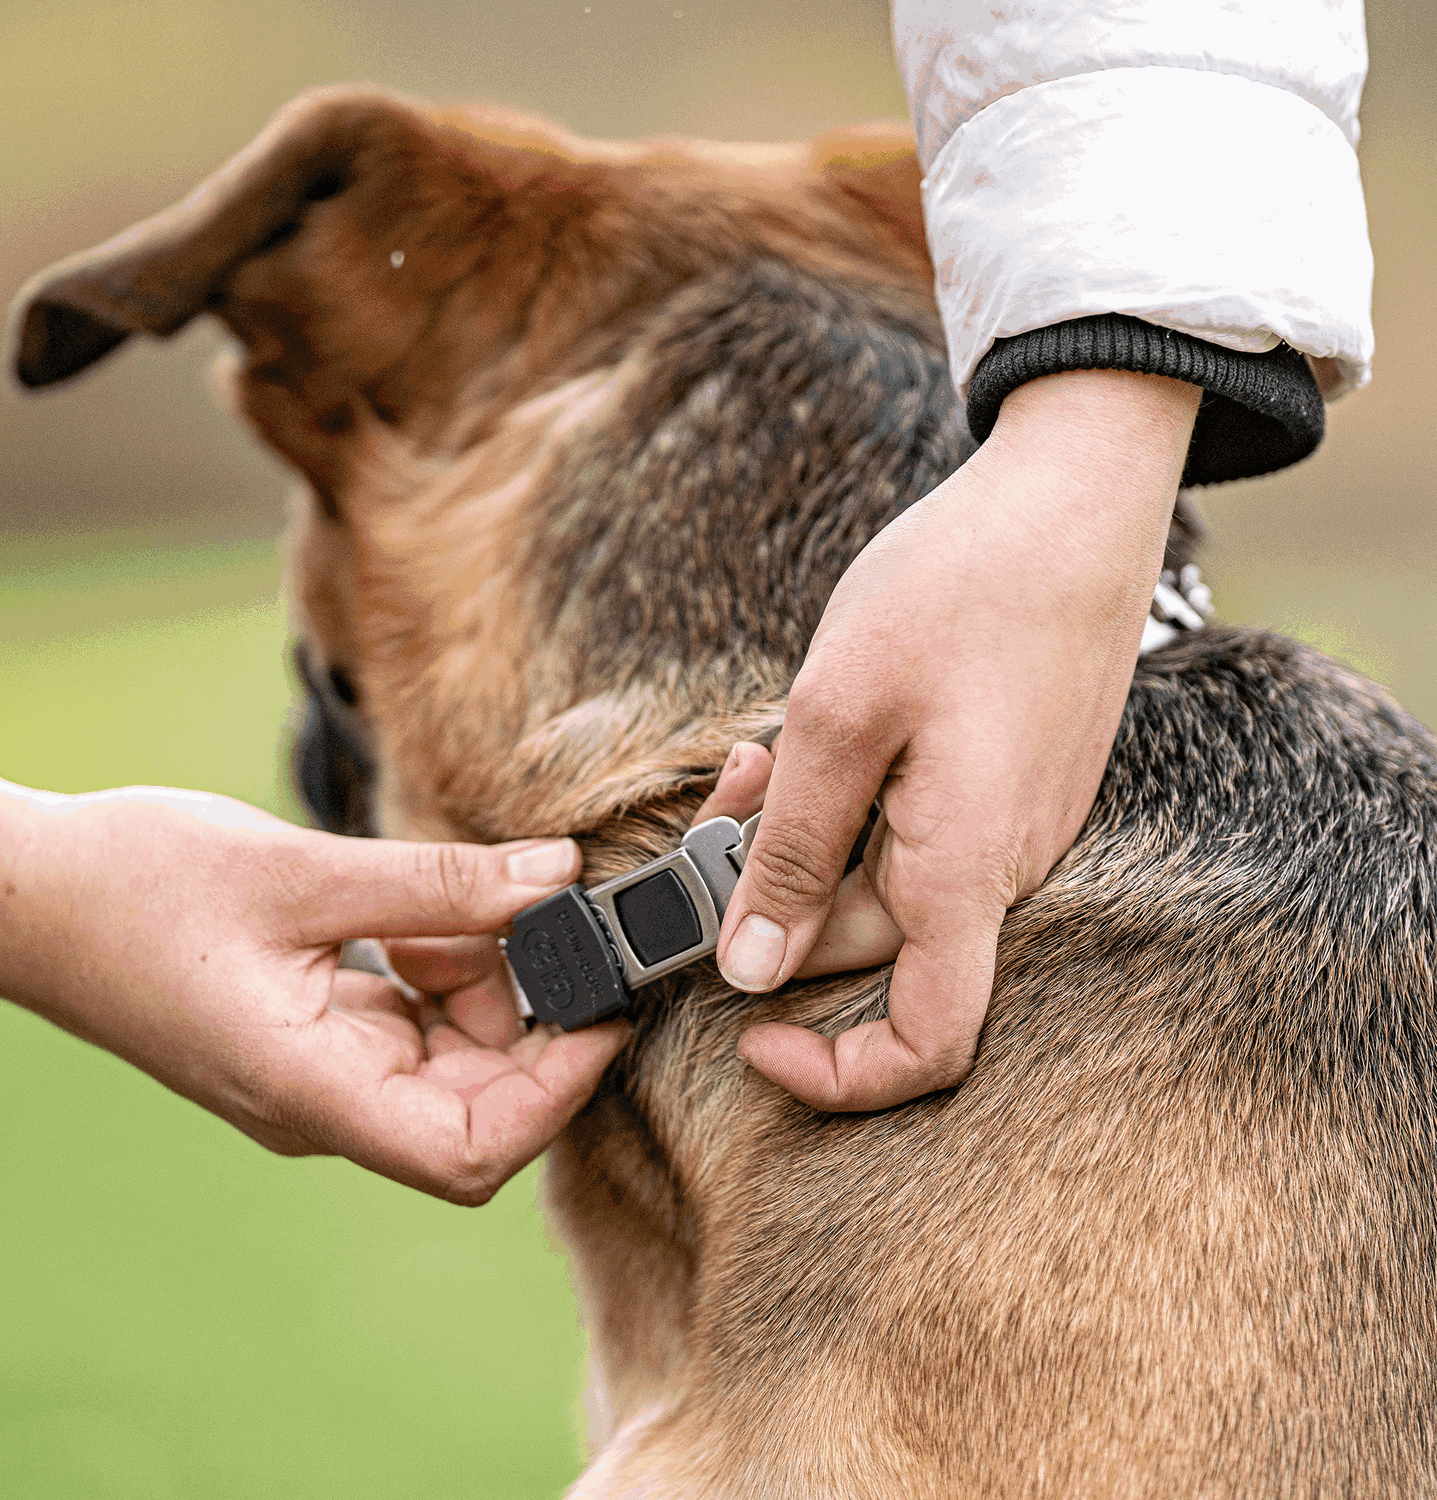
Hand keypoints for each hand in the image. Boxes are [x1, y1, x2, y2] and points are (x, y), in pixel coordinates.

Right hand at [0, 769, 626, 1203]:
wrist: (33, 894)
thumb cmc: (139, 886)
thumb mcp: (302, 874)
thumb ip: (439, 886)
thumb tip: (559, 878)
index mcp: (312, 1090)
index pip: (470, 1151)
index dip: (558, 1092)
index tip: (604, 1008)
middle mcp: (325, 1104)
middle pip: (479, 1107)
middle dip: (525, 1016)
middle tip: (531, 920)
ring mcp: (321, 1077)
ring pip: (453, 1059)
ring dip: (477, 979)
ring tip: (437, 903)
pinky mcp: (317, 1040)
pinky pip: (413, 1026)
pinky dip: (437, 967)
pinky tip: (409, 914)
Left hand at [711, 368, 1200, 1110]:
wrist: (1075, 494)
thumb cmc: (959, 587)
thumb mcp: (837, 716)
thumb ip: (789, 852)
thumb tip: (750, 969)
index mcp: (968, 867)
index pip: (927, 1041)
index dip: (839, 1076)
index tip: (753, 1043)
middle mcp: (1004, 865)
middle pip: (868, 943)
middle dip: (771, 897)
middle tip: (723, 803)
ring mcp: (1013, 823)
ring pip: (880, 879)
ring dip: (803, 837)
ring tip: (763, 755)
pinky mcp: (1009, 783)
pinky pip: (914, 831)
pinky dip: (851, 804)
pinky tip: (820, 741)